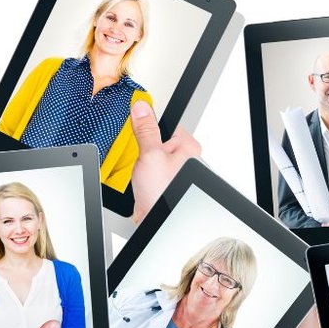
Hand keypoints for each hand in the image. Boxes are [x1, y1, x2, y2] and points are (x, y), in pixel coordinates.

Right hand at [129, 100, 200, 222]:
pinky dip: (141, 175)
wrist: (156, 220)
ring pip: (151, 157)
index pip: (168, 124)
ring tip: (143, 173)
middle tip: (143, 157)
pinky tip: (141, 182)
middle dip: (145, 147)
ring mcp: (173, 171)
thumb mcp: (150, 154)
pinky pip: (148, 170)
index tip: (140, 124)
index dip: (152, 125)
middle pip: (158, 140)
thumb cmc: (162, 192)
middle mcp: (184, 159)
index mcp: (188, 147)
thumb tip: (142, 107)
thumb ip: (146, 129)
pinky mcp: (162, 182)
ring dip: (142, 163)